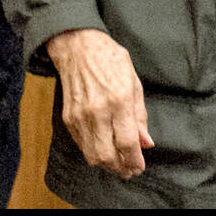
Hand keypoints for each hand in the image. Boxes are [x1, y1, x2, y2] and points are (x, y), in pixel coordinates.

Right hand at [46, 28, 153, 177]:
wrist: (78, 46)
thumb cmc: (109, 59)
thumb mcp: (133, 82)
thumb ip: (140, 115)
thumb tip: (146, 142)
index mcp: (119, 100)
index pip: (128, 143)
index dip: (135, 161)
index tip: (140, 167)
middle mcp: (98, 110)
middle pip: (108, 156)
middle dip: (121, 168)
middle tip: (129, 169)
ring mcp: (80, 116)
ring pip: (92, 155)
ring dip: (107, 164)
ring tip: (117, 163)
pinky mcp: (69, 118)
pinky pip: (82, 145)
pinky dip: (93, 152)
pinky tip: (103, 147)